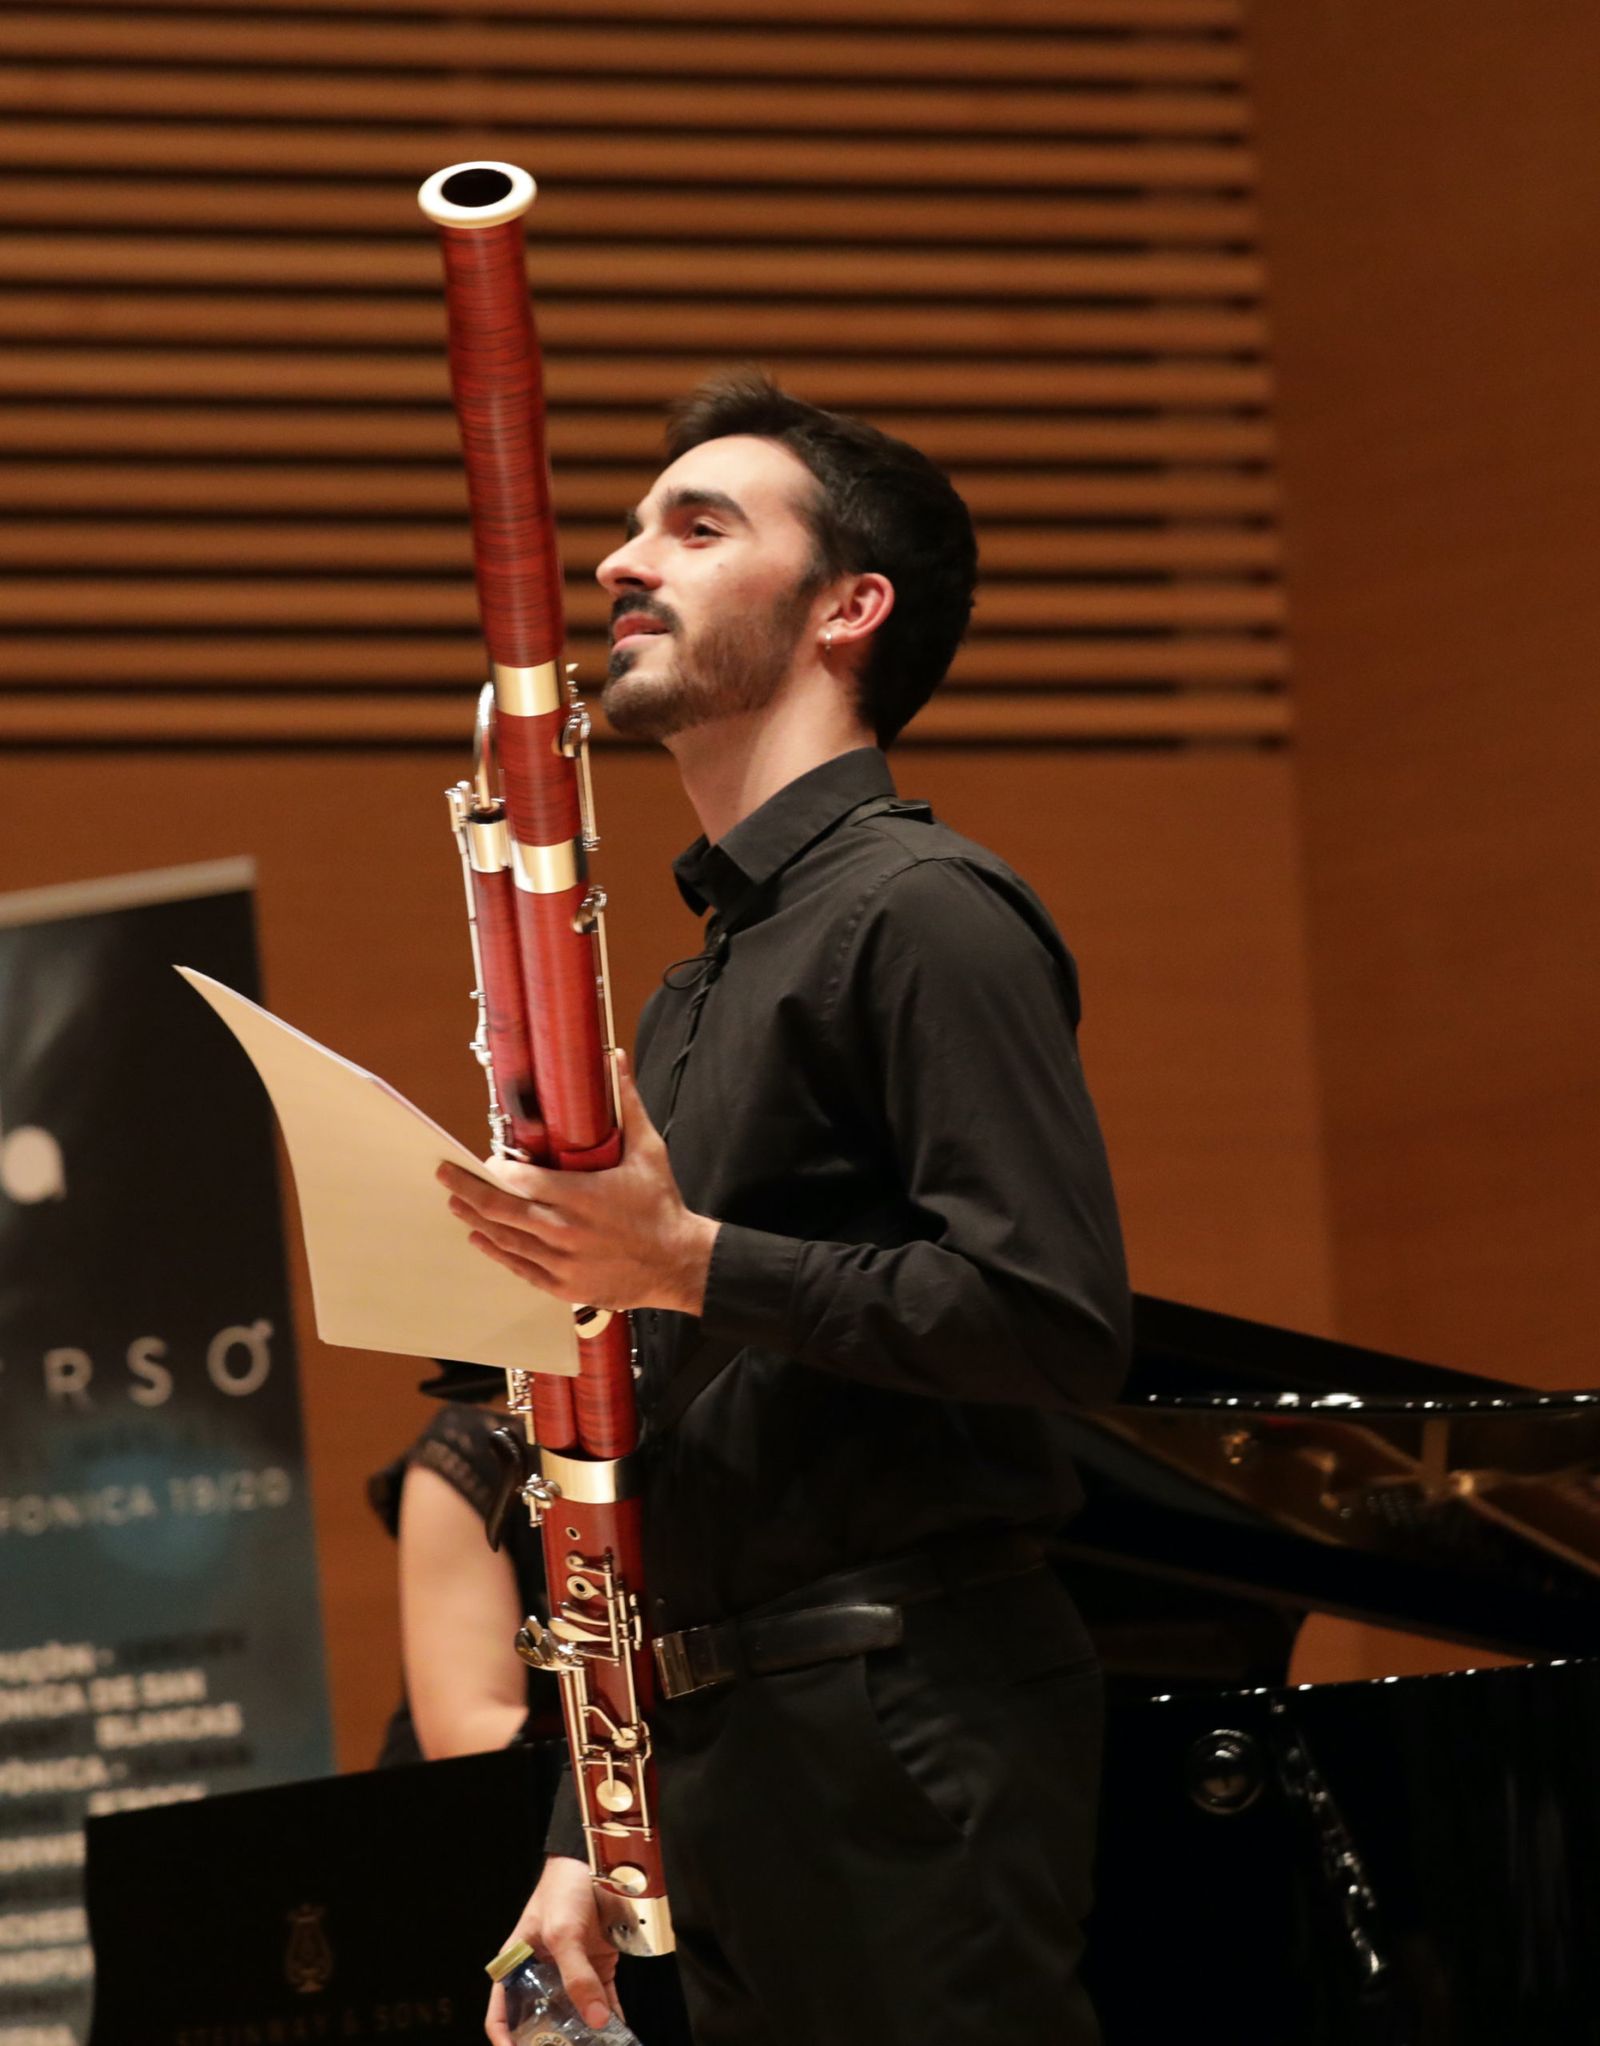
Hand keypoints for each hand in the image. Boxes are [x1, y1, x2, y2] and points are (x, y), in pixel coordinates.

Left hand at [439, 1052, 717, 1315]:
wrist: (678, 1263)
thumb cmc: (660, 1204)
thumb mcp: (648, 1150)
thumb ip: (626, 1105)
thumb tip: (613, 1060)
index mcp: (583, 1196)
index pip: (523, 1182)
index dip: (497, 1171)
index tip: (486, 1160)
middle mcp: (566, 1231)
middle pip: (502, 1211)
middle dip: (468, 1190)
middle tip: (446, 1175)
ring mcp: (563, 1262)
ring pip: (506, 1240)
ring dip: (477, 1219)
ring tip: (457, 1202)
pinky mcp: (565, 1286)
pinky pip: (520, 1269)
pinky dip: (497, 1252)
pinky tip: (481, 1238)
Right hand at [485, 1857, 621, 2043]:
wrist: (597, 1858)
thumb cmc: (564, 1888)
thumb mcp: (563, 1933)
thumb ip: (577, 1976)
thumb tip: (596, 2019)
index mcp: (517, 1967)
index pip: (501, 2016)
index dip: (507, 2042)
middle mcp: (541, 1975)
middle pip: (542, 2021)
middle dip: (553, 2042)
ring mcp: (571, 1972)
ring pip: (576, 2014)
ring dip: (586, 2035)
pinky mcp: (598, 1966)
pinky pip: (604, 2000)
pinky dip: (613, 2018)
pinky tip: (622, 2035)